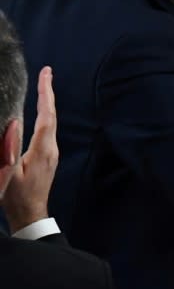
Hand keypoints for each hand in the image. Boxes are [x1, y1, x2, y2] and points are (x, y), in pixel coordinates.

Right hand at [2, 67, 58, 232]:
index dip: (45, 94)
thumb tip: (14, 123)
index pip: (46, 116)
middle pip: (51, 115)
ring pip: (50, 122)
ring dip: (47, 102)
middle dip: (48, 92)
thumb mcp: (8, 174)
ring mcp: (51, 153)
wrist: (30, 216)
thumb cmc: (16, 198)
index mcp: (42, 150)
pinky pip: (47, 130)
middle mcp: (51, 149)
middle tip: (46, 72)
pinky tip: (40, 111)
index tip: (46, 75)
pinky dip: (44, 115)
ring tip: (43, 85)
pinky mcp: (48, 157)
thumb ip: (9, 150)